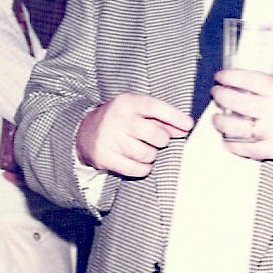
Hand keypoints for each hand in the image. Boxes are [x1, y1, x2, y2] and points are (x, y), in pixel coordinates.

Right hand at [76, 93, 192, 177]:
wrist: (84, 132)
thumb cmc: (119, 119)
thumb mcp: (137, 110)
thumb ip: (161, 118)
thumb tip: (185, 128)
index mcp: (127, 102)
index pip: (155, 107)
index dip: (175, 117)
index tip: (188, 125)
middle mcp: (118, 119)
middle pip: (155, 135)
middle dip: (162, 140)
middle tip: (157, 140)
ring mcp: (110, 138)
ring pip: (147, 154)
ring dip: (151, 155)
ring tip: (142, 149)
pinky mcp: (105, 157)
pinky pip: (136, 169)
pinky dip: (143, 168)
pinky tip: (138, 162)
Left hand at [211, 69, 272, 166]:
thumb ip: (263, 90)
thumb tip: (233, 84)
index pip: (250, 80)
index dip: (231, 77)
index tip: (220, 76)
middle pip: (238, 102)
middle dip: (221, 97)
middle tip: (216, 94)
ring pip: (237, 127)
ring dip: (221, 123)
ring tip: (216, 119)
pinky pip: (246, 148)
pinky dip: (232, 145)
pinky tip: (226, 140)